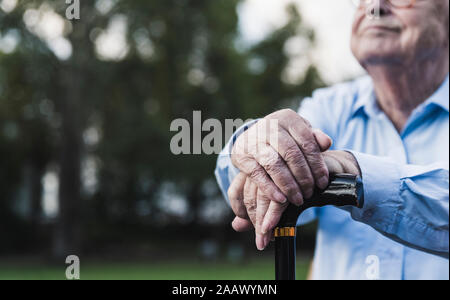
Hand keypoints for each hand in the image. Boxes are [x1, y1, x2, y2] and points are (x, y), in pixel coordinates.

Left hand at [228, 150, 360, 249]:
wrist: (326, 169)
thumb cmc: (298, 184)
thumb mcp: (275, 198)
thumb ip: (254, 211)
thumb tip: (236, 226)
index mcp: (253, 168)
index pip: (236, 191)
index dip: (239, 211)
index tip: (250, 226)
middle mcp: (261, 165)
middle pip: (249, 196)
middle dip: (254, 221)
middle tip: (261, 241)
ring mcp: (276, 167)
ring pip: (262, 197)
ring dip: (264, 221)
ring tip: (268, 238)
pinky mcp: (290, 172)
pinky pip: (278, 197)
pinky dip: (274, 214)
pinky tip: (272, 225)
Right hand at [231, 109, 332, 206]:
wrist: (251, 136)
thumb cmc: (284, 137)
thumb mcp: (299, 133)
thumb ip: (314, 138)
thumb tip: (327, 143)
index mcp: (288, 118)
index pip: (307, 142)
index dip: (316, 164)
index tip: (322, 183)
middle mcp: (269, 126)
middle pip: (291, 154)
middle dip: (303, 177)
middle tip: (310, 193)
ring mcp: (253, 140)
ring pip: (274, 164)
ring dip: (288, 185)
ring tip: (298, 199)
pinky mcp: (241, 155)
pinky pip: (257, 174)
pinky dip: (270, 188)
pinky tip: (281, 199)